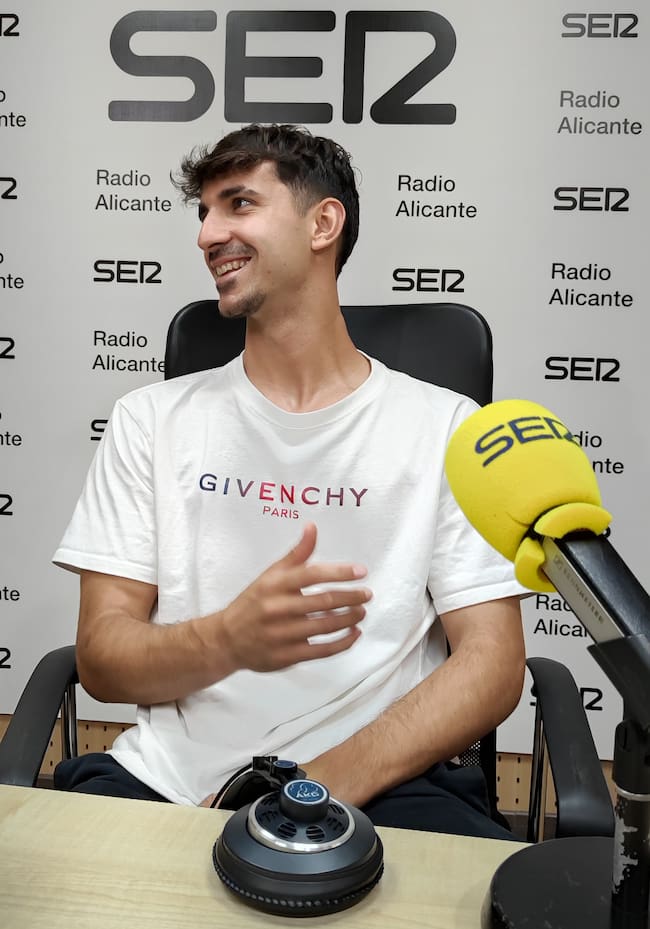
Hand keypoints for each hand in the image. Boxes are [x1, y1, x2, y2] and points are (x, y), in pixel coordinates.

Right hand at [220, 523, 370, 672]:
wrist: (226, 639)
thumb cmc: (253, 602)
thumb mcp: (270, 575)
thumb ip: (296, 554)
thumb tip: (312, 527)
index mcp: (274, 585)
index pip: (312, 574)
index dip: (339, 572)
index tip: (361, 571)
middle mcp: (278, 608)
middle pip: (323, 601)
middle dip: (351, 597)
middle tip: (366, 594)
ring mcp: (282, 634)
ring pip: (325, 626)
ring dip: (349, 619)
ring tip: (361, 612)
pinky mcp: (286, 656)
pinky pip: (321, 650)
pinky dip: (342, 643)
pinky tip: (354, 634)